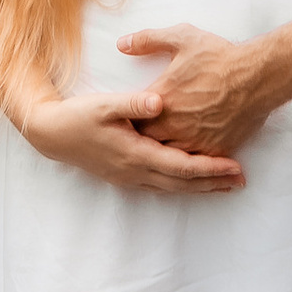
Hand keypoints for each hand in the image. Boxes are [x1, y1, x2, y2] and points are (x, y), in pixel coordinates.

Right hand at [12, 83, 244, 193]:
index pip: (181, 167)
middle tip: (241, 180)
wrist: (50, 134)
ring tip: (226, 185)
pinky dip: (182, 186)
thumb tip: (160, 102)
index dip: (210, 168)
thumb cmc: (78, 116)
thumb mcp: (104, 104)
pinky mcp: (124, 177)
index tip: (235, 167)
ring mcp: (129, 178)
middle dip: (213, 183)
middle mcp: (135, 171)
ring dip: (200, 188)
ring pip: (172, 188)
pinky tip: (193, 184)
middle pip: (182, 183)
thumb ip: (133, 103)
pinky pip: (161, 186)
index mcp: (134, 153)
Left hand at [115, 23, 272, 161]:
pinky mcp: (214, 149)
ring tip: (165, 144)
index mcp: (160, 99)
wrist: (257, 76)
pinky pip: (195, 162)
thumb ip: (148, 40)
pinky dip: (190, 158)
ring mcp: (194, 140)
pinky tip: (188, 152)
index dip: (129, 119)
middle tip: (145, 132)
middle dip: (144, 137)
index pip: (131, 119)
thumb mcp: (181, 38)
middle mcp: (173, 125)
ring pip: (169, 155)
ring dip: (165, 149)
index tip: (129, 117)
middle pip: (147, 141)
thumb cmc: (219, 57)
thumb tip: (122, 44)